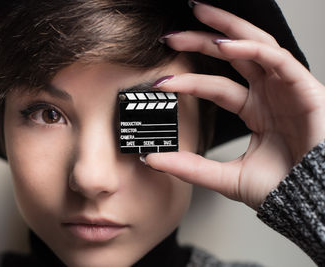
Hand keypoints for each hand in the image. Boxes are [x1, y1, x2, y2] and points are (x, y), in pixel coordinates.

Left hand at [145, 2, 324, 208]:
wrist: (312, 204)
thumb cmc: (282, 189)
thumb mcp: (228, 177)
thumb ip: (191, 167)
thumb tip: (153, 159)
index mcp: (255, 111)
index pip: (217, 86)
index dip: (189, 81)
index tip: (161, 82)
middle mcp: (269, 95)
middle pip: (233, 56)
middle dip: (202, 40)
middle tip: (171, 35)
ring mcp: (287, 88)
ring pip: (256, 45)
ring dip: (226, 29)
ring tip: (197, 15)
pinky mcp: (305, 88)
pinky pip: (277, 59)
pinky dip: (251, 49)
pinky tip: (224, 45)